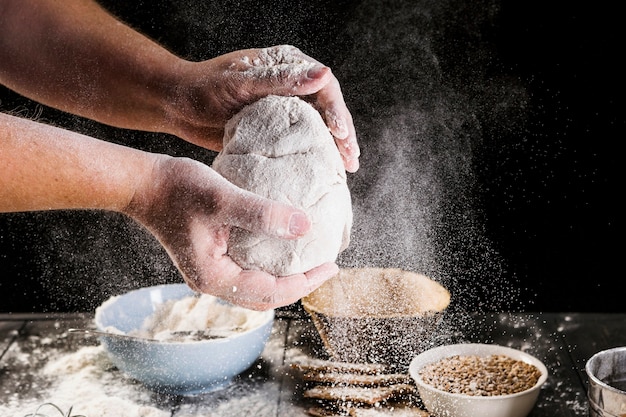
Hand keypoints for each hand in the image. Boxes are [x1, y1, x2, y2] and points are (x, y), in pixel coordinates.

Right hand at [124, 156, 338, 309]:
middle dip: (299, 285)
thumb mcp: (223, 198)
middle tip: (327, 267)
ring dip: (285, 278)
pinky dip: (270, 267)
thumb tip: (306, 227)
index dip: (305, 282)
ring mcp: (210, 272)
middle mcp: (212, 282)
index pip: (270, 292)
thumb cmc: (178, 189)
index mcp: (215, 277)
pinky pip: (247, 272)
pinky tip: (283, 249)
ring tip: (310, 262)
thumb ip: (263, 214)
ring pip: (256, 288)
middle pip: (265, 297)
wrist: (144, 184)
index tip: (331, 266)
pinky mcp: (211, 259)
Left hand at [167, 45, 359, 172]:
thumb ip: (280, 80)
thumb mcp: (241, 83)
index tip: (340, 133)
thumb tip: (324, 73)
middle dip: (343, 134)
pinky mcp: (273, 130)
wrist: (177, 106)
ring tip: (345, 170)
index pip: (324, 86)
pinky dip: (313, 157)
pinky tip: (323, 173)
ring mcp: (283, 110)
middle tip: (351, 159)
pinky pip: (299, 143)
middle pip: (328, 109)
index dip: (337, 110)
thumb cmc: (202, 88)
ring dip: (333, 148)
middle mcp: (290, 86)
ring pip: (318, 128)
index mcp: (286, 65)